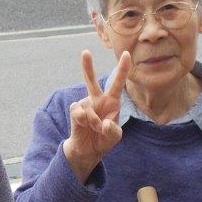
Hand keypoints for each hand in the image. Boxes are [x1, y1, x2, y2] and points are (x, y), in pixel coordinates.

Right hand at [62, 49, 131, 181]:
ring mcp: (85, 104)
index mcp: (112, 101)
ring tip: (95, 129)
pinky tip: (84, 126)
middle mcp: (97, 99)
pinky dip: (84, 122)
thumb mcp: (114, 137)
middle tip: (85, 52)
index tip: (126, 53)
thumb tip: (103, 122)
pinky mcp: (75, 111)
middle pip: (91, 81)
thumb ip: (112, 130)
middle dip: (87, 67)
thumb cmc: (104, 139)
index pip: (118, 83)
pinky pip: (79, 113)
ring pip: (89, 109)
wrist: (88, 149)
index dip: (123, 69)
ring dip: (94, 122)